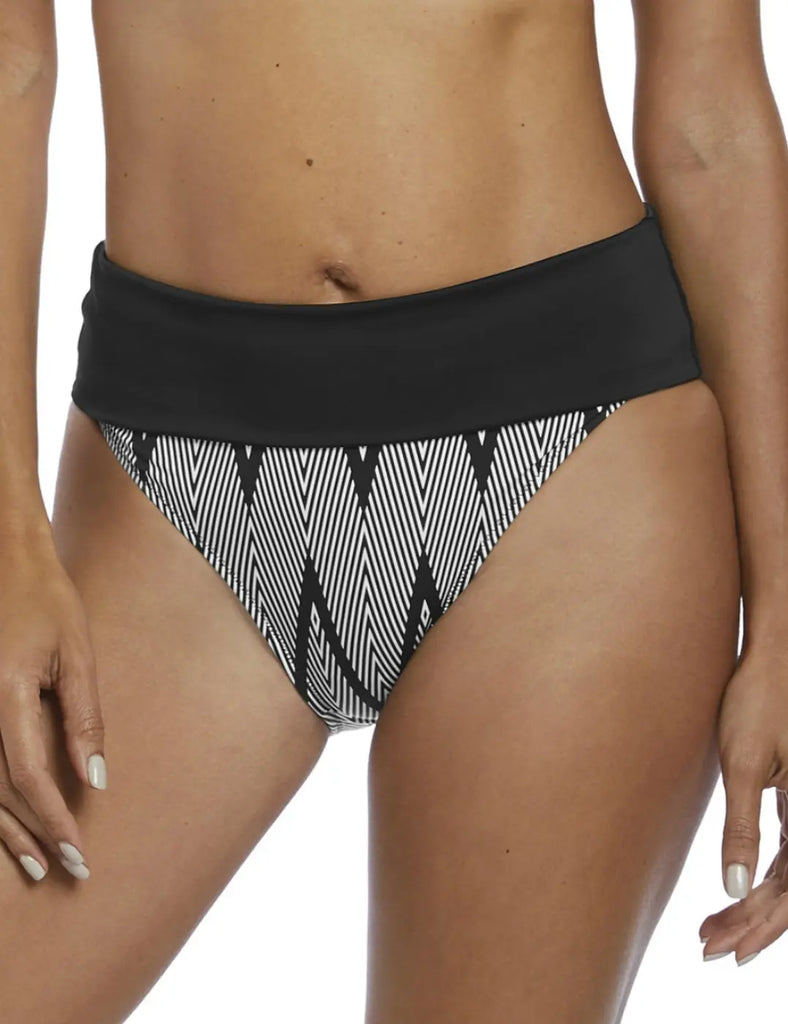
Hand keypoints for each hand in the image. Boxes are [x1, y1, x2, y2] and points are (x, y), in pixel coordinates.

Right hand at [0, 529, 106, 882]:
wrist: (2, 557)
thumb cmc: (44, 598)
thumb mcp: (76, 652)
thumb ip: (84, 717)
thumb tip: (96, 778)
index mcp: (3, 694)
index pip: (27, 777)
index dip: (52, 819)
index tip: (78, 853)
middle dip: (29, 836)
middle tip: (64, 870)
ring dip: (2, 827)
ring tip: (34, 862)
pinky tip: (4, 819)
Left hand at [699, 639, 787, 964]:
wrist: (775, 653)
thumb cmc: (758, 698)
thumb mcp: (743, 762)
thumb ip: (741, 827)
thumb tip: (734, 888)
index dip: (763, 927)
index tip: (728, 950)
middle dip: (753, 924)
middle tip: (709, 946)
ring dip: (755, 906)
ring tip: (713, 929)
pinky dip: (762, 877)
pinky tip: (736, 891)